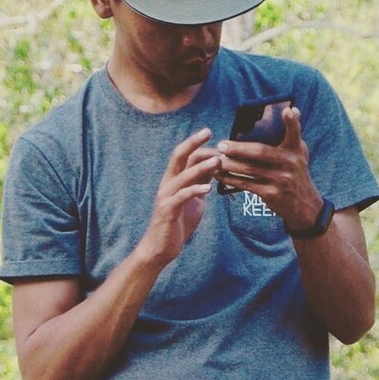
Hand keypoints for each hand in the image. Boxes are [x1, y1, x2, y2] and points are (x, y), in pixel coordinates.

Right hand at [136, 127, 219, 267]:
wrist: (161, 248)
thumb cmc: (177, 224)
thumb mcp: (194, 200)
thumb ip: (200, 184)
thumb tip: (213, 170)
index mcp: (174, 180)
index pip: (185, 155)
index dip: (198, 145)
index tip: (214, 137)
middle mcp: (167, 184)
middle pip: (178, 157)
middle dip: (193, 143)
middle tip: (208, 131)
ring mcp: (166, 196)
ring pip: (182, 176)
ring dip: (201, 168)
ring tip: (217, 161)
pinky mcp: (167, 211)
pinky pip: (180, 197)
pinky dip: (194, 191)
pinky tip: (208, 189)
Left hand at [214, 108, 323, 231]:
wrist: (303, 205)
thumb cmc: (296, 173)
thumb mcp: (300, 153)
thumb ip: (294, 133)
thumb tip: (293, 110)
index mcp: (296, 150)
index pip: (295, 133)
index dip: (291, 122)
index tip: (287, 111)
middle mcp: (290, 164)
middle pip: (260, 152)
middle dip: (238, 148)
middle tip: (221, 145)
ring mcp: (281, 180)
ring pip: (249, 169)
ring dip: (230, 164)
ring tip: (215, 159)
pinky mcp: (271, 194)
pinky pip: (246, 184)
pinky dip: (231, 179)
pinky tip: (220, 175)